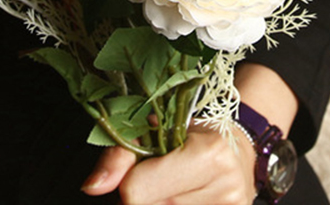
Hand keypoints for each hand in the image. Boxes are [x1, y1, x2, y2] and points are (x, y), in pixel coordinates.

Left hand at [82, 122, 257, 204]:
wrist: (237, 152)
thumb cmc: (192, 138)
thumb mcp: (156, 131)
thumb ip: (120, 156)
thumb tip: (92, 187)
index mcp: (208, 154)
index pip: (137, 192)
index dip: (129, 184)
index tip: (142, 171)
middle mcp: (226, 187)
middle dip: (145, 199)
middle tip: (158, 182)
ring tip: (172, 190)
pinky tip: (181, 201)